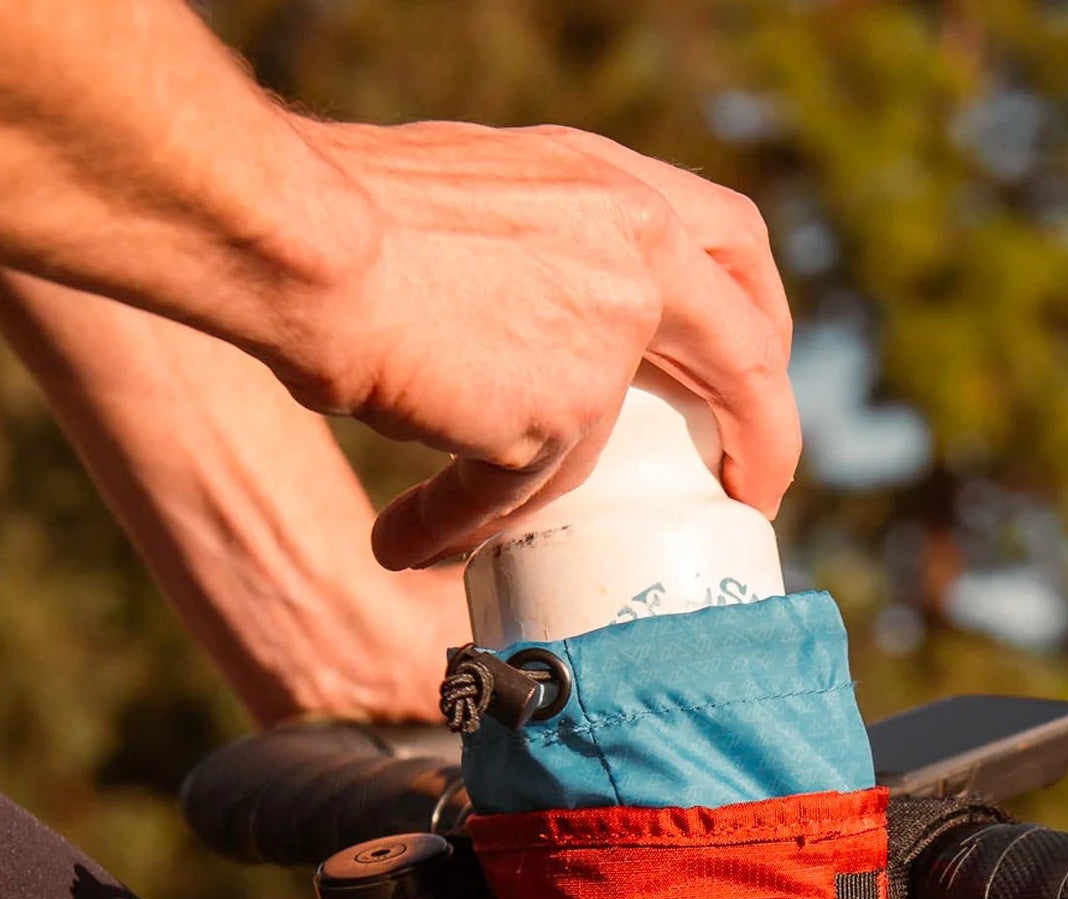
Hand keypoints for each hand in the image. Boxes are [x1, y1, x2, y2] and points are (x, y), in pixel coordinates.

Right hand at [272, 120, 799, 569]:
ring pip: (608, 443)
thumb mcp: (471, 200)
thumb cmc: (342, 209)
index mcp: (610, 182)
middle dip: (765, 423)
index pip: (728, 242)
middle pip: (745, 345)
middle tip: (751, 481)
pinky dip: (465, 521)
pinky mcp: (562, 411)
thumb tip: (504, 321)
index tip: (751, 362)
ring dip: (587, 504)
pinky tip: (417, 539)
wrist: (303, 236)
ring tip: (536, 548)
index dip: (754, 313)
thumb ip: (521, 252)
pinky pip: (522, 491)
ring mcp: (605, 330)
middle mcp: (630, 243)